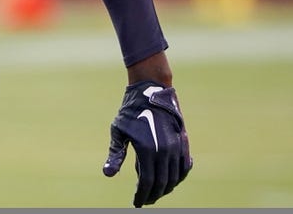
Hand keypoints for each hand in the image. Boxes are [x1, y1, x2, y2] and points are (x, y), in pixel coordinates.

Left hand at [103, 81, 192, 206]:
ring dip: (166, 188)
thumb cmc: (131, 110)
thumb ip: (115, 154)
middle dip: (154, 194)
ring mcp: (176, 147)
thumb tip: (108, 174)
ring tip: (156, 192)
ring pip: (175, 177)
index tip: (136, 203)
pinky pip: (184, 165)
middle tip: (145, 200)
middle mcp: (165, 151)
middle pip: (162, 183)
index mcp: (147, 150)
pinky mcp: (183, 141)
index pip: (147, 182)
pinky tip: (173, 179)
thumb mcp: (118, 131)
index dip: (142, 195)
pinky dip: (180, 176)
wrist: (151, 89)